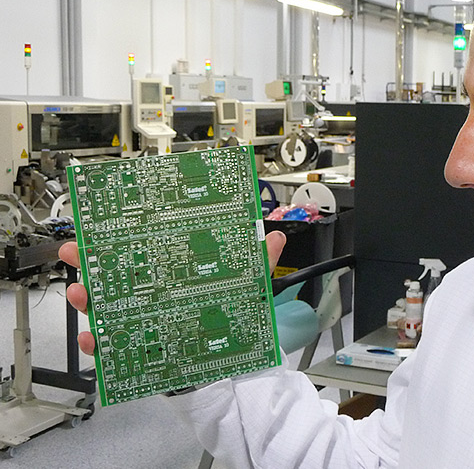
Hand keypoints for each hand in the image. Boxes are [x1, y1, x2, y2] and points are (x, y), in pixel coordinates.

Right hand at [58, 230, 287, 355]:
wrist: (234, 373)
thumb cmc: (234, 326)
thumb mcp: (249, 291)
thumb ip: (259, 263)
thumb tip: (274, 237)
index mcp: (176, 278)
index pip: (147, 250)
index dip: (123, 236)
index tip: (102, 223)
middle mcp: (157, 298)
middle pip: (119, 276)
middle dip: (93, 261)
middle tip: (76, 251)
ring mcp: (148, 324)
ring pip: (109, 310)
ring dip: (89, 300)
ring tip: (82, 293)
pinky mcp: (145, 352)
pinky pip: (115, 350)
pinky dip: (101, 347)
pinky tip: (95, 340)